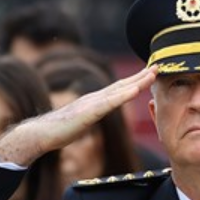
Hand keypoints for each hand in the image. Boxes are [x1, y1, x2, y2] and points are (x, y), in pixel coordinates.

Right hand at [0, 66, 155, 165]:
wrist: (40, 134)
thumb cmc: (59, 131)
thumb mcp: (82, 122)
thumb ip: (91, 116)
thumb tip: (96, 116)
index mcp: (95, 101)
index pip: (119, 89)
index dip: (136, 80)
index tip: (151, 73)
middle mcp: (95, 98)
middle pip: (122, 85)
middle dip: (142, 76)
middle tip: (159, 66)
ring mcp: (91, 104)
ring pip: (119, 90)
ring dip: (137, 81)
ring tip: (153, 74)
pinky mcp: (88, 113)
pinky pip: (109, 104)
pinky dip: (123, 96)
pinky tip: (135, 91)